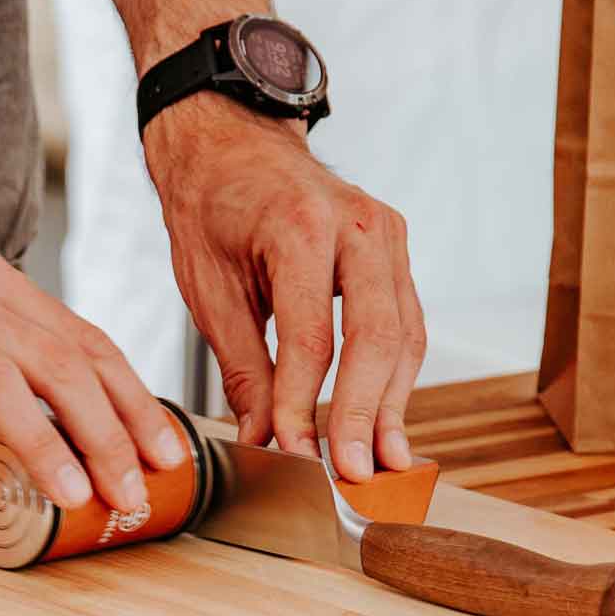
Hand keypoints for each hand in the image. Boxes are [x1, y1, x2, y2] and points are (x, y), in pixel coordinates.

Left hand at [143, 97, 426, 481]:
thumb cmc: (212, 207)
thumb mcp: (208, 289)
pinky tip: (386, 419)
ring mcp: (386, 233)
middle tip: (355, 472)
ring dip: (393, 403)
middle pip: (376, 336)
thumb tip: (264, 439)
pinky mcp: (395, 248)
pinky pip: (406, 321)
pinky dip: (397, 375)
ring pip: (404, 334)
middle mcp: (356, 225)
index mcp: (299, 227)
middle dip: (366, 413)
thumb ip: (243, 368)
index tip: (296, 456)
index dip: (306, 404)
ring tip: (382, 463)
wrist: (231, 143)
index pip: (312, 336)